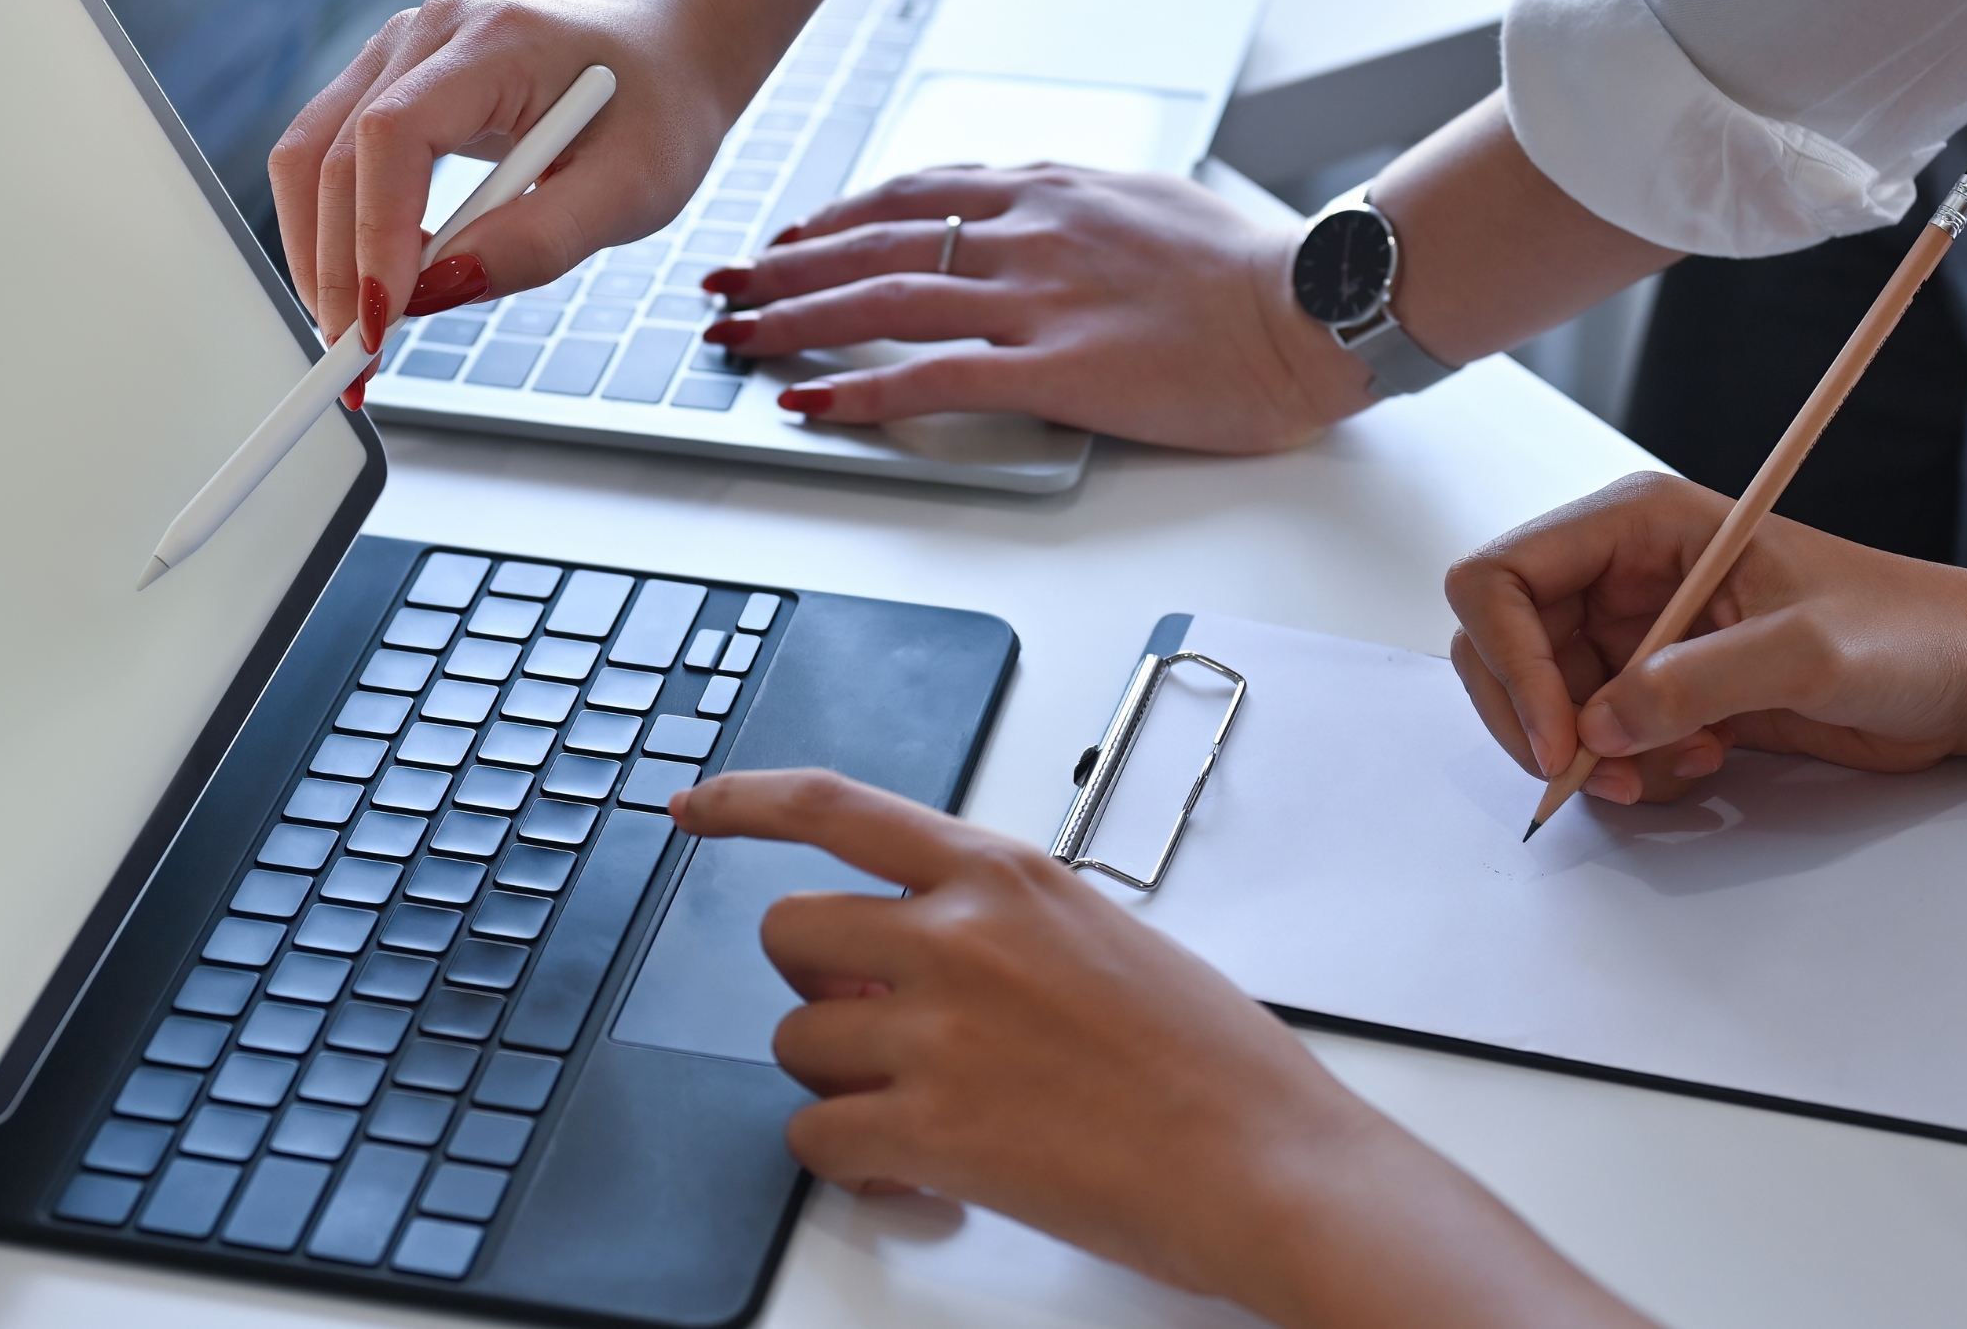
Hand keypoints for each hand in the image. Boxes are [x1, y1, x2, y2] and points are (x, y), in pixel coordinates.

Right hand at [267, 0, 747, 348]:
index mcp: (496, 41)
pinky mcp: (385, 84)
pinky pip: (326, 159)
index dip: (375, 234)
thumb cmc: (657, 112)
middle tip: (357, 365)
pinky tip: (371, 287)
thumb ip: (539, 241)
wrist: (662, 53)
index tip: (380, 323)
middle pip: (332, 154)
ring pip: (307, 157)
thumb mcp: (631, 191)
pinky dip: (334, 232)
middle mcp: (429, 34)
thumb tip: (436, 292)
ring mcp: (397, 53)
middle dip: (334, 270)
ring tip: (357, 338)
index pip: (393, 134)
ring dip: (318, 256)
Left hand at [670, 770, 1651, 1328]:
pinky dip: (852, 1159)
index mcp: (1005, 875)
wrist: (1272, 1163)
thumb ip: (993, 927)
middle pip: (791, 931)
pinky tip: (917, 1165)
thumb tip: (902, 954)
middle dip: (815, 981)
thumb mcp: (1101, 939)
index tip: (695, 807)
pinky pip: (816, 1137)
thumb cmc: (1213, 1061)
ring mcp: (938, 1032)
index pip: (837, 807)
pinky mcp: (932, 1131)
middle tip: (871, 1025)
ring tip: (929, 1106)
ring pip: (797, 1042)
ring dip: (841, 1080)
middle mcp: (957, 936)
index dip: (747, 802)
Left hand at [701, 165, 1370, 452]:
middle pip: (873, 242)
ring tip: (735, 338)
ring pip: (881, 300)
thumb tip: (1036, 220)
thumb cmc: (1248, 268)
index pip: (914, 192)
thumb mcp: (1150, 204)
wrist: (1312, 305)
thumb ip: (1076, 211)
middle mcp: (1027, 232)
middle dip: (784, 266)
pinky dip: (857, 387)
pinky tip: (808, 400)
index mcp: (1050, 190)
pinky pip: (930, 376)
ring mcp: (1035, 299)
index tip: (791, 238)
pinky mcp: (1053, 369)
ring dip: (794, 319)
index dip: (837, 218)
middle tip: (726, 286)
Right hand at [1444, 471, 1966, 804]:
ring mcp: (1636, 634)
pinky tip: (1695, 764)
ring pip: (1542, 702)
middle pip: (1499, 645)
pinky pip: (1595, 739)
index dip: (1508, 659)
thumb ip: (1695, 683)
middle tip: (1591, 774)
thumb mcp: (1808, 651)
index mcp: (1638, 524)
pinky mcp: (1660, 689)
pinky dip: (1625, 770)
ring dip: (1586, 755)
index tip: (1560, 736)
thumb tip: (1597, 728)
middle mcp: (1621, 574)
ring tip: (1665, 771)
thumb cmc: (1911, 630)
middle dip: (1535, 719)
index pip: (1501, 578)